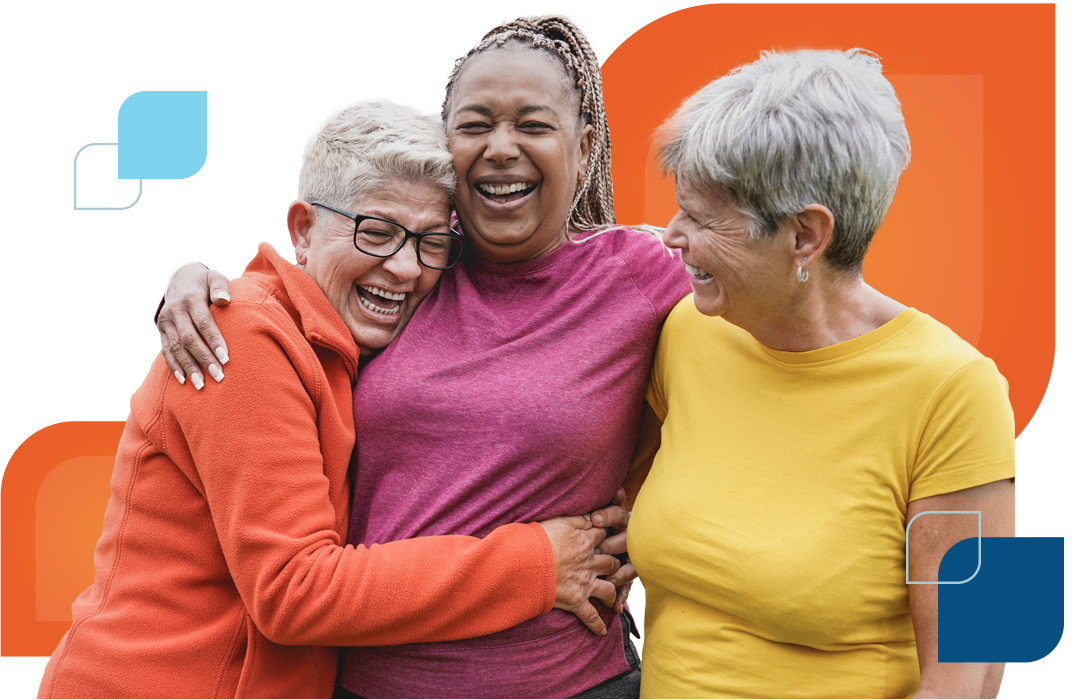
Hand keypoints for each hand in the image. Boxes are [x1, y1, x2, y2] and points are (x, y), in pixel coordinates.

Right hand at [157, 263, 232, 388]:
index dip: (214, 341)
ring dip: (189, 367)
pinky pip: (166, 350)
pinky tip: (184, 380)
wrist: (180, 279)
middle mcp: (175, 310)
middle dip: (204, 359)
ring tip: (202, 385)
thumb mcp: (214, 277)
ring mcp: (166, 321)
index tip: (226, 359)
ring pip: (176, 347)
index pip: (203, 323)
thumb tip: (224, 300)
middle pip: (189, 339)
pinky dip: (174, 366)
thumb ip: (220, 287)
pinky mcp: (161, 329)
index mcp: (190, 298)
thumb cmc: (205, 282)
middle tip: (218, 376)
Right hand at [538, 515, 620, 635]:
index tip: (608, 536)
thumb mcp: (558, 520)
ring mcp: (585, 582)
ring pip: (609, 588)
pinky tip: (603, 631)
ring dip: (614, 592)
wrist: (526, 562)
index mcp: (585, 541)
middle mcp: (590, 562)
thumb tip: (592, 516)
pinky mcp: (577, 600)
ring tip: (614, 597)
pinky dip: (597, 625)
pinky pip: (591, 616)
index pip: (603, 536)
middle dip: (616, 564)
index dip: (606, 535)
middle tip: (617, 566)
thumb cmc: (537, 539)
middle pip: (611, 562)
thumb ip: (577, 519)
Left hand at [589, 488, 637, 612]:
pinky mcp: (628, 574)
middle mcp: (629, 537)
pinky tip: (615, 605)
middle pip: (625, 540)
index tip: (593, 519)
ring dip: (619, 573)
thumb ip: (609, 504)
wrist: (611, 542)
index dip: (607, 516)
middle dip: (612, 545)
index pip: (618, 514)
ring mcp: (631, 557)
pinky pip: (627, 585)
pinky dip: (621, 595)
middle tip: (600, 550)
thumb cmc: (599, 523)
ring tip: (609, 578)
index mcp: (621, 519)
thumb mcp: (600, 513)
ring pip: (629, 566)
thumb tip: (619, 491)